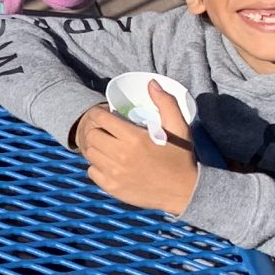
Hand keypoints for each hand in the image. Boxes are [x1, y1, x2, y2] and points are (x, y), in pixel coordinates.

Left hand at [74, 92, 198, 214]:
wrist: (185, 191)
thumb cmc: (181, 156)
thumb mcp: (179, 126)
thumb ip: (165, 103)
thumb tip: (151, 83)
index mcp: (134, 138)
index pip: (100, 119)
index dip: (98, 114)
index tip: (104, 114)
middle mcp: (120, 156)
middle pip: (91, 136)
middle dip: (95, 129)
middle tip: (104, 130)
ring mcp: (114, 174)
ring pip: (89, 154)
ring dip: (95, 147)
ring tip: (106, 144)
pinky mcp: (112, 188)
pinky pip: (92, 172)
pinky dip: (96, 166)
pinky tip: (108, 162)